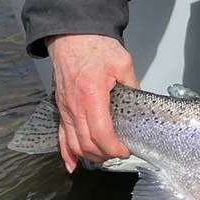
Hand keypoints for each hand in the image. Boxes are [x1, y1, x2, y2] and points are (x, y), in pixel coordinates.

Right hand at [45, 34, 136, 171]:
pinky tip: (72, 164)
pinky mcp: (61, 108)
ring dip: (89, 155)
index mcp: (91, 95)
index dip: (113, 148)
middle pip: (86, 143)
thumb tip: (139, 101)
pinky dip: (66, 153)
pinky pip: (60, 136)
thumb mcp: (122, 62)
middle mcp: (75, 106)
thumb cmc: (95, 46)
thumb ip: (132, 84)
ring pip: (73, 143)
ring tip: (104, 156)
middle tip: (119, 153)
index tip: (125, 150)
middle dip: (104, 154)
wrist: (71, 36)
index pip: (100, 133)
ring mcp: (65, 109)